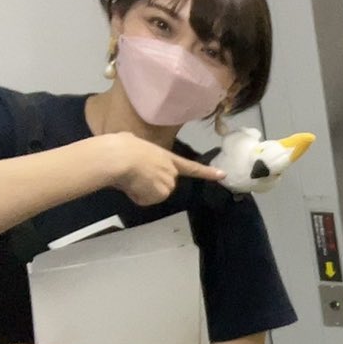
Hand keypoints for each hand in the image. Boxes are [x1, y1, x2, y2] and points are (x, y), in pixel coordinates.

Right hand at [98, 130, 222, 205]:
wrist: (120, 158)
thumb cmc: (122, 147)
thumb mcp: (134, 143)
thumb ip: (141, 151)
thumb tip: (131, 149)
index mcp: (167, 157)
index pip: (191, 167)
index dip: (207, 172)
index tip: (222, 175)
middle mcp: (172, 172)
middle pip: (163, 186)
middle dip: (149, 184)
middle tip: (134, 174)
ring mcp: (168, 184)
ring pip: (153, 194)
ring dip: (141, 190)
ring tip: (131, 178)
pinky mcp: (161, 194)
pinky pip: (145, 200)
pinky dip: (137, 196)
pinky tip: (131, 185)